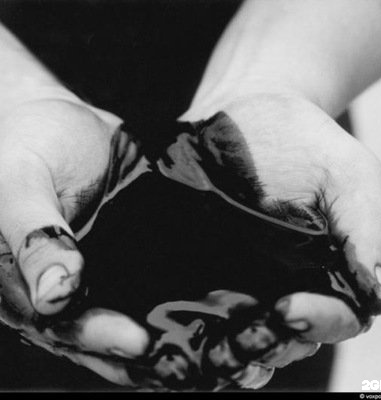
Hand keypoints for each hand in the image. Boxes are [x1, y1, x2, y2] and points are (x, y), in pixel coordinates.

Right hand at [0, 98, 148, 384]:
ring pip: (105, 318)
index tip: (138, 342)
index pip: (52, 320)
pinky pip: (124, 288)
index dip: (94, 336)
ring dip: (139, 344)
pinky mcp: (105, 257)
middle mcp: (42, 284)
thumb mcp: (21, 179)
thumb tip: (54, 296)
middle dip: (125, 350)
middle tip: (172, 360)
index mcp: (13, 273)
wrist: (60, 121)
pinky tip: (175, 321)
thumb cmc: (31, 141)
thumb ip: (33, 233)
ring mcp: (76, 272)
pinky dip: (148, 309)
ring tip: (184, 359)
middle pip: (83, 332)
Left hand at [182, 92, 380, 369]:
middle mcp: (292, 280)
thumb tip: (378, 296)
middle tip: (247, 342)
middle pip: (290, 335)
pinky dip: (204, 325)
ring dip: (237, 348)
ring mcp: (250, 275)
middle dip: (273, 344)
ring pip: (250, 329)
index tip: (291, 309)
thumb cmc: (303, 142)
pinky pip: (210, 303)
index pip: (338, 316)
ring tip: (217, 353)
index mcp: (333, 267)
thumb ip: (367, 229)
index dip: (320, 322)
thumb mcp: (348, 174)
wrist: (250, 112)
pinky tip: (188, 333)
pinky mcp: (211, 263)